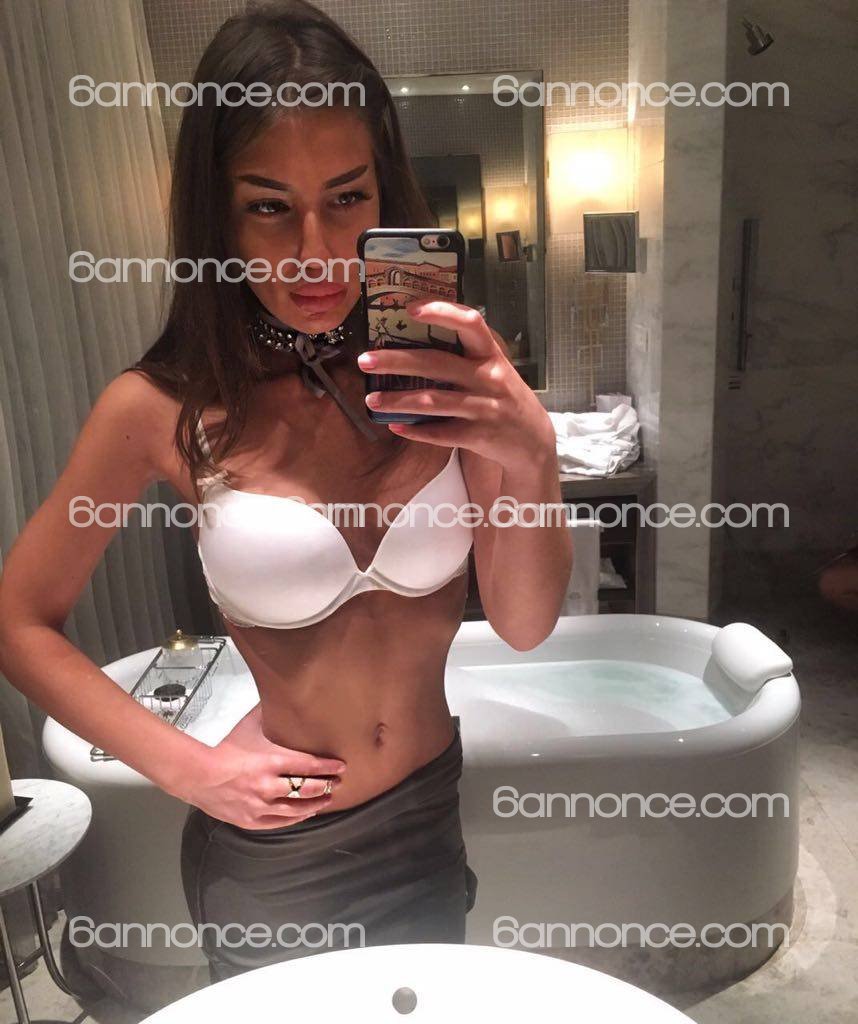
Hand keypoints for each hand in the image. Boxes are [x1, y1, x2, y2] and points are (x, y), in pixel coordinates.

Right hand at [186, 703, 346, 829]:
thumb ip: (267, 714)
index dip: (328, 767)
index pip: (308, 765)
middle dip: (326, 785)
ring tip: (328, 799)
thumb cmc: (223, 748)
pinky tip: (305, 814)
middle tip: (337, 782)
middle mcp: (268, 786)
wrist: (197, 774)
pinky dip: (295, 818)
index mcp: (270, 761)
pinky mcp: (251, 820)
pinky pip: (280, 822)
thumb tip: (281, 694)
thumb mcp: (248, 727)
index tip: (341, 766)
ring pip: (297, 809)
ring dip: (315, 803)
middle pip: (307, 788)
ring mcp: (260, 806)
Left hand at [357, 298, 555, 473]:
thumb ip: (466, 357)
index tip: (411, 309)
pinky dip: (415, 431)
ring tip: (372, 399)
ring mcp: (484, 408)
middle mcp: (489, 378)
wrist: (533, 441)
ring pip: (433, 402)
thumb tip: (415, 341)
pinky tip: (395, 426)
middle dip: (397, 361)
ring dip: (398, 401)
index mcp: (491, 355)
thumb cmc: (504, 398)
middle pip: (437, 364)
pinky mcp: (479, 436)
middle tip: (365, 359)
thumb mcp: (495, 370)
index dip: (442, 312)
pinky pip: (441, 433)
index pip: (470, 323)